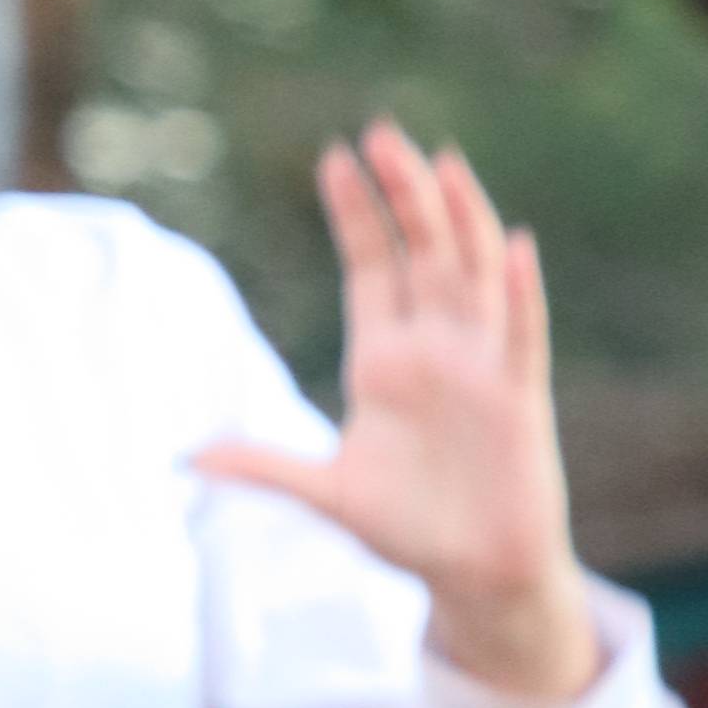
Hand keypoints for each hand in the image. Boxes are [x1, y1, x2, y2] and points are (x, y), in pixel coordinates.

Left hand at [187, 118, 602, 701]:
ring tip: (443, 163)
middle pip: (420, 252)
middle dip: (402, 194)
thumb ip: (265, 467)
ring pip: (472, 274)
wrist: (473, 574)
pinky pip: (521, 335)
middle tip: (381, 133)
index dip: (356, 214)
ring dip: (461, 220)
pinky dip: (519, 293)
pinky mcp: (518, 397)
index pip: (371, 266)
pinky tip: (515, 249)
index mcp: (382, 359)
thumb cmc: (406, 528)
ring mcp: (479, 366)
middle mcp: (434, 348)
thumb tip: (187, 456)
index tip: (333, 158)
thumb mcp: (326, 493)